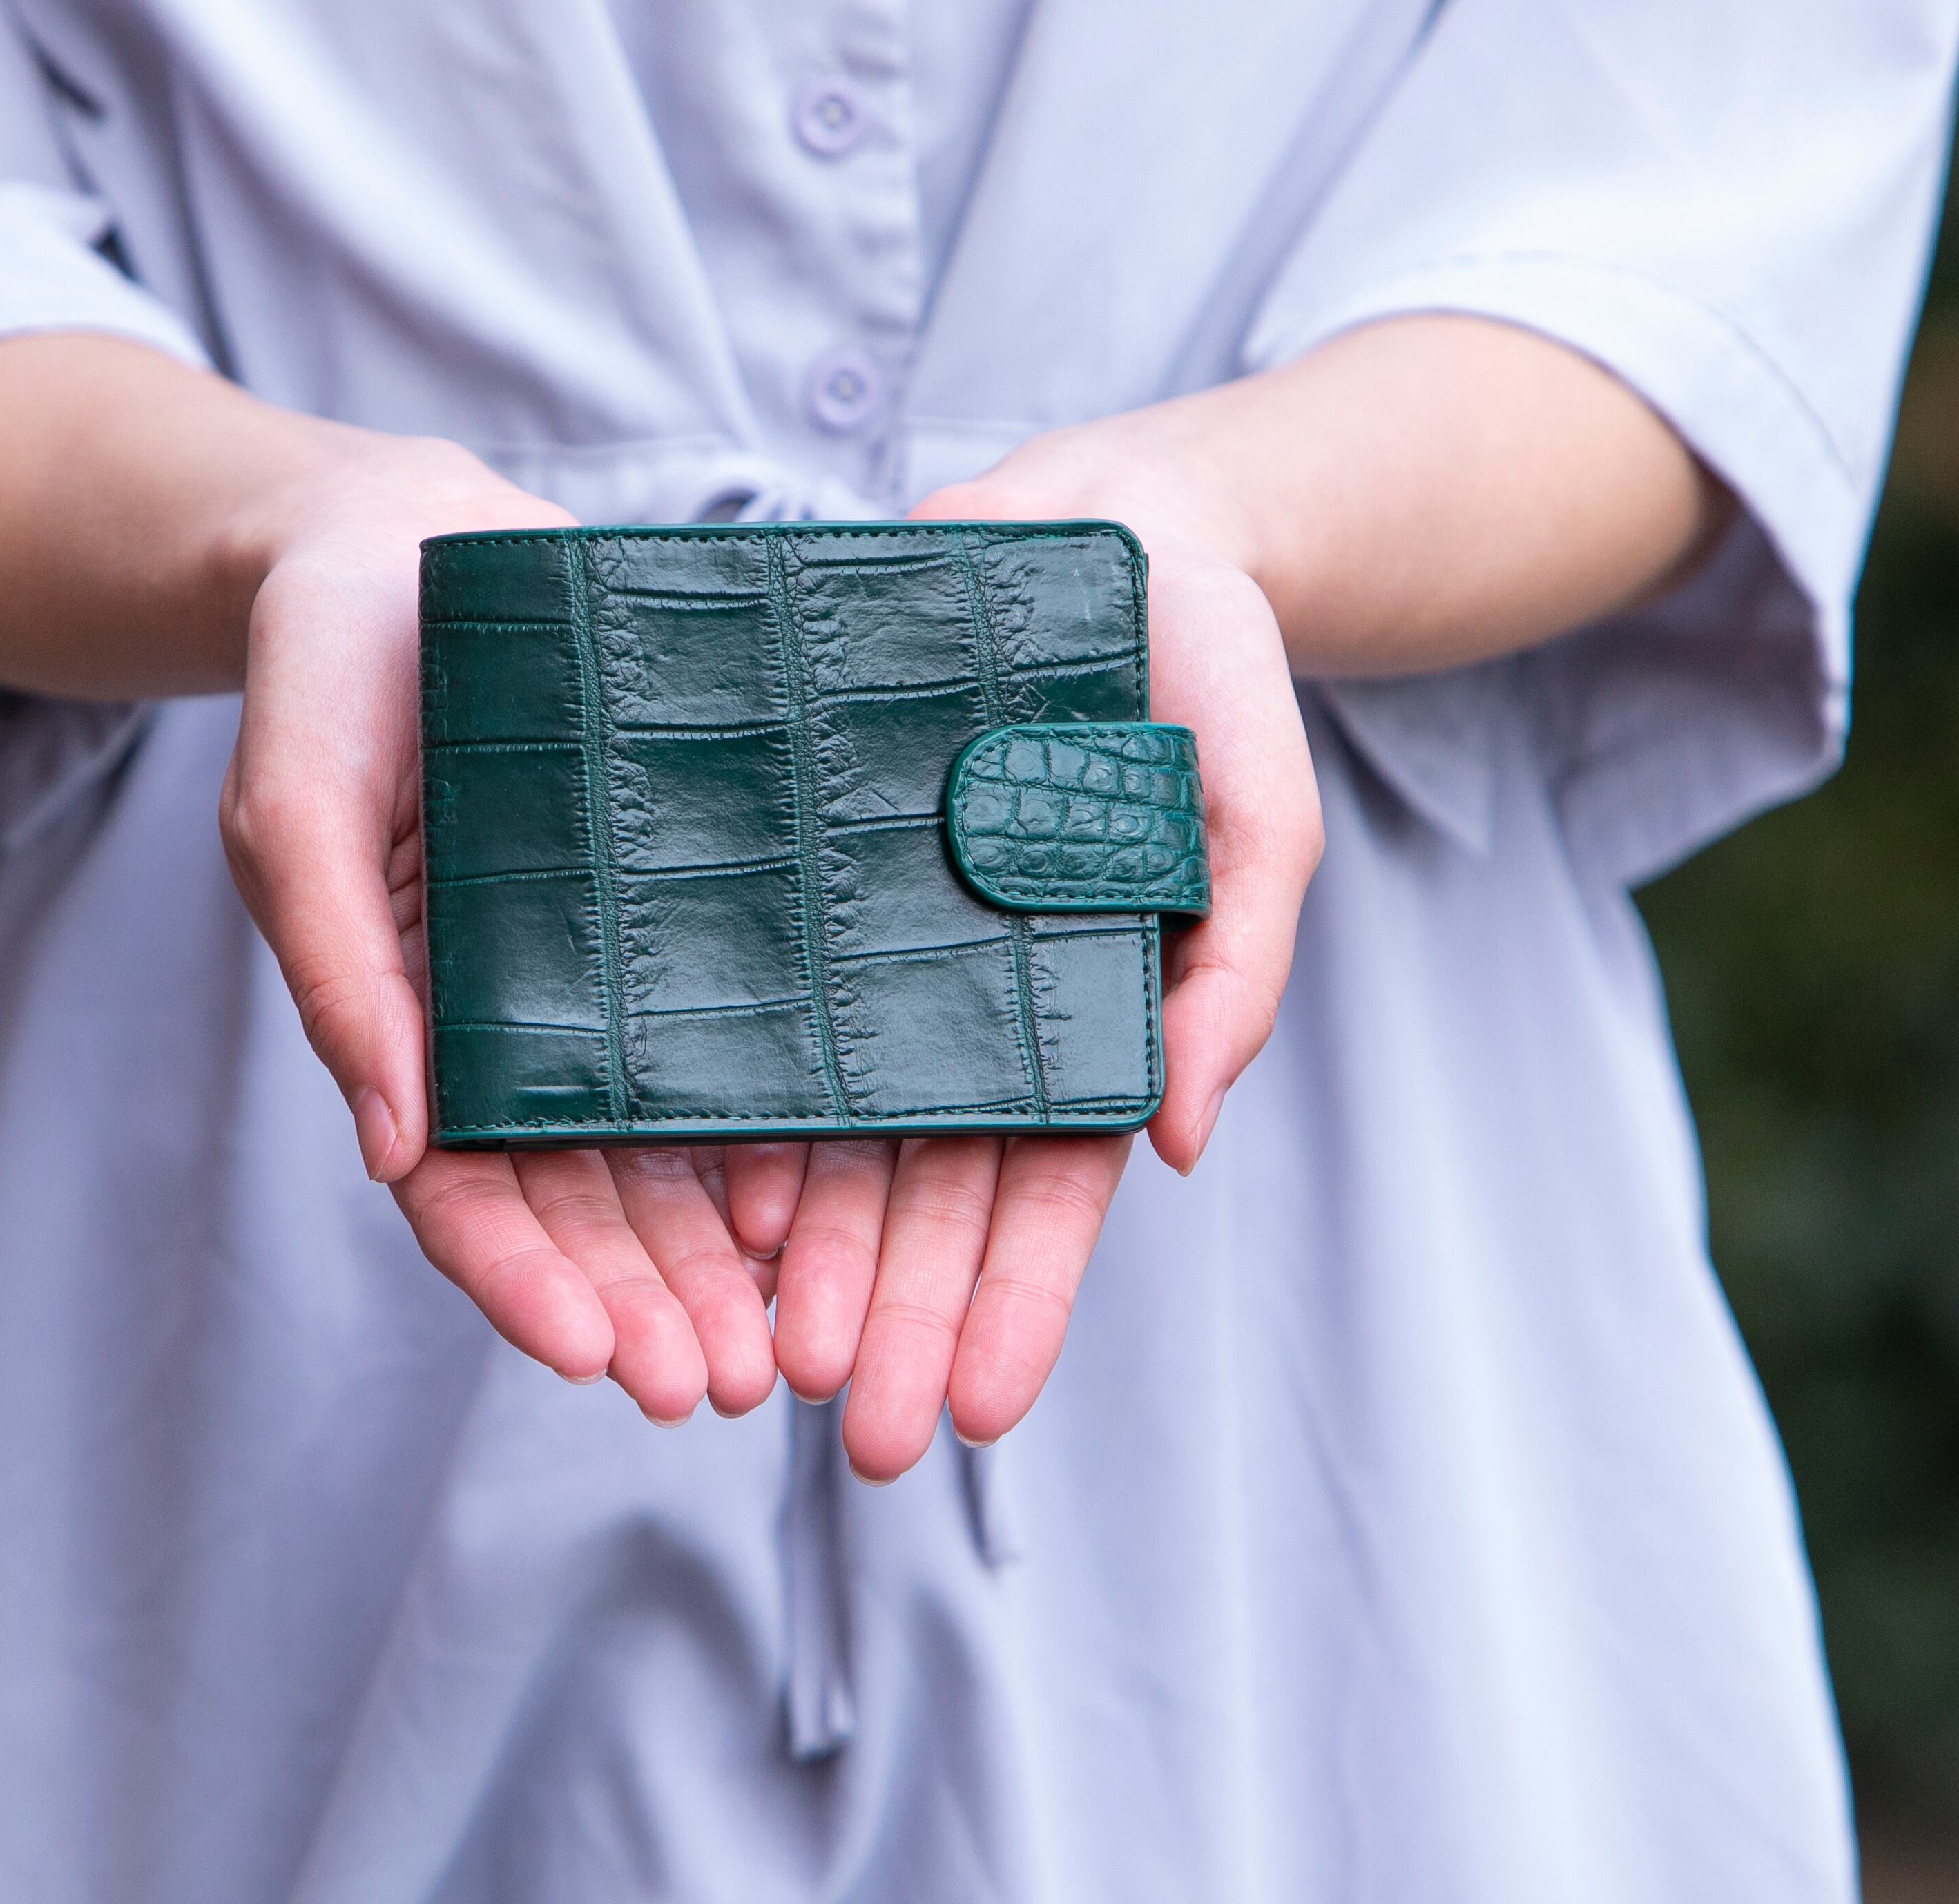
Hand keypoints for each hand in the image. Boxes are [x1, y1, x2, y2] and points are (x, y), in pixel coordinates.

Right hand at [219, 438, 777, 1423]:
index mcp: (407, 1016)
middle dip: (647, 1299)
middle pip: (583, 1195)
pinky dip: (777, 1120)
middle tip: (726, 1387)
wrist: (408, 540)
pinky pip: (738, 1030)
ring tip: (790, 1338)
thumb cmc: (325, 671)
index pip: (460, 1187)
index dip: (521, 1280)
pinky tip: (834, 1189)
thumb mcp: (296, 808)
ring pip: (668, 1142)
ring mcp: (603, 967)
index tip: (593, 1359)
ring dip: (719, 1252)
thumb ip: (334, 969)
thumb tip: (393, 1150)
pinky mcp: (688, 906)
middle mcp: (513, 1015)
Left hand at [733, 423, 1326, 1479]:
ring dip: (809, 1256)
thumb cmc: (1203, 672)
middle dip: (898, 1317)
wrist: (1096, 521)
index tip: (978, 1412)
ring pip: (836, 1129)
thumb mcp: (1253, 812)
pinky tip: (705, 1201)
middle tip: (856, 1437)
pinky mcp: (798, 877)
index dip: (1015, 1302)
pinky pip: (758, 1009)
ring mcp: (878, 945)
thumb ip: (1235, 968)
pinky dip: (735, 1110)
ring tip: (767, 1358)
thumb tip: (1175, 1141)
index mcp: (1082, 1012)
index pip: (1049, 1190)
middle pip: (928, 1192)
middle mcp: (969, 1000)